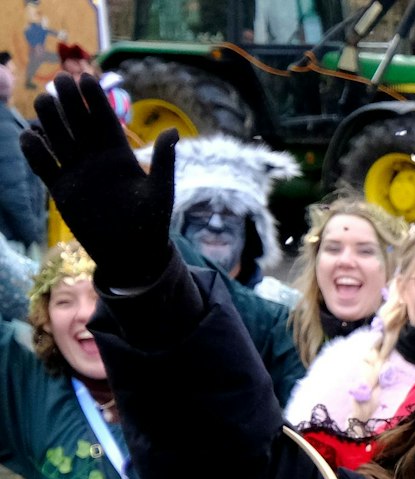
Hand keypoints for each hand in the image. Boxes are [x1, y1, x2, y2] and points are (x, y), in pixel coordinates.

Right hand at [22, 76, 176, 288]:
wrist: (132, 253)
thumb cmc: (151, 223)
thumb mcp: (161, 191)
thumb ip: (165, 160)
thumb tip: (174, 130)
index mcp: (120, 155)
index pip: (104, 120)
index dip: (95, 99)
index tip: (86, 78)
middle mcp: (96, 158)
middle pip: (78, 123)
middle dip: (70, 101)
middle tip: (60, 78)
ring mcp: (76, 171)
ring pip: (59, 138)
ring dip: (50, 119)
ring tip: (43, 100)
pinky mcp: (60, 189)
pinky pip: (44, 165)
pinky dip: (35, 152)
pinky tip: (29, 136)